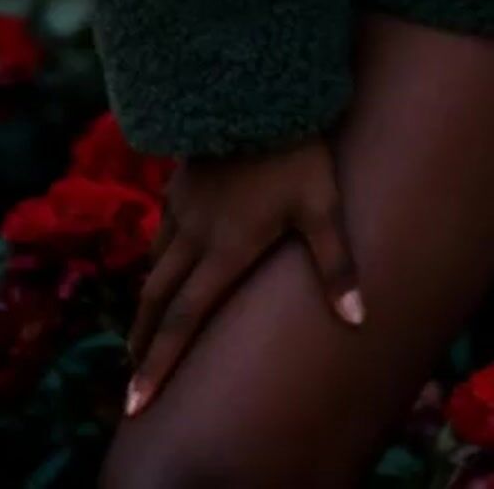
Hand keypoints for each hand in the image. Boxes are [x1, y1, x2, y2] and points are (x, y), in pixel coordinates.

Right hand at [124, 135, 364, 418]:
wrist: (260, 89)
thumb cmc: (298, 151)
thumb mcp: (323, 206)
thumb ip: (336, 264)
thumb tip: (360, 319)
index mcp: (224, 250)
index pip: (183, 321)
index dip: (158, 366)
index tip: (134, 404)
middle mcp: (194, 235)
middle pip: (157, 300)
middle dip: (144, 343)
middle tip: (134, 379)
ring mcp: (183, 205)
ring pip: (156, 263)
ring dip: (149, 301)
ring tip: (148, 325)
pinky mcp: (181, 179)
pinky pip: (163, 226)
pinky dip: (159, 255)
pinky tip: (165, 256)